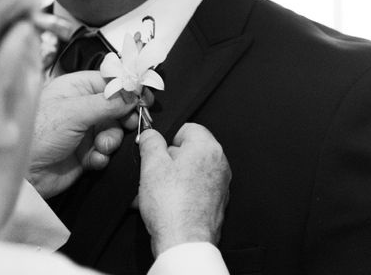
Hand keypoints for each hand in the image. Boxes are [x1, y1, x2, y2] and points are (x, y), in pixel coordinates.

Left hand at [28, 71, 135, 198]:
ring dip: (111, 140)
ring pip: (113, 131)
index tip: (144, 96)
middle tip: (129, 123)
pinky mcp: (83, 153)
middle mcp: (80, 107)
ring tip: (101, 147)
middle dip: (122, 118)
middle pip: (116, 107)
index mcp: (74, 88)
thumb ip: (107, 102)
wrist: (23, 174)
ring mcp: (82, 131)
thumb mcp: (74, 112)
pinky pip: (105, 151)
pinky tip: (93, 160)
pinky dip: (103, 156)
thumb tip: (132, 94)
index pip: (109, 81)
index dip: (128, 88)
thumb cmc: (36, 135)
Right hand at [137, 123, 230, 257]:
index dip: (167, 138)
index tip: (155, 150)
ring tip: (155, 192)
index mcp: (207, 147)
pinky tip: (164, 204)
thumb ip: (150, 141)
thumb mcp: (151, 164)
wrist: (184, 242)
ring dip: (171, 178)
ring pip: (189, 171)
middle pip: (188, 151)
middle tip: (153, 173)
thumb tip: (150, 134)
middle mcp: (219, 163)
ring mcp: (220, 184)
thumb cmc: (171, 205)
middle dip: (168, 160)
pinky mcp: (215, 203)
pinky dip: (179, 193)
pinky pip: (194, 189)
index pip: (186, 128)